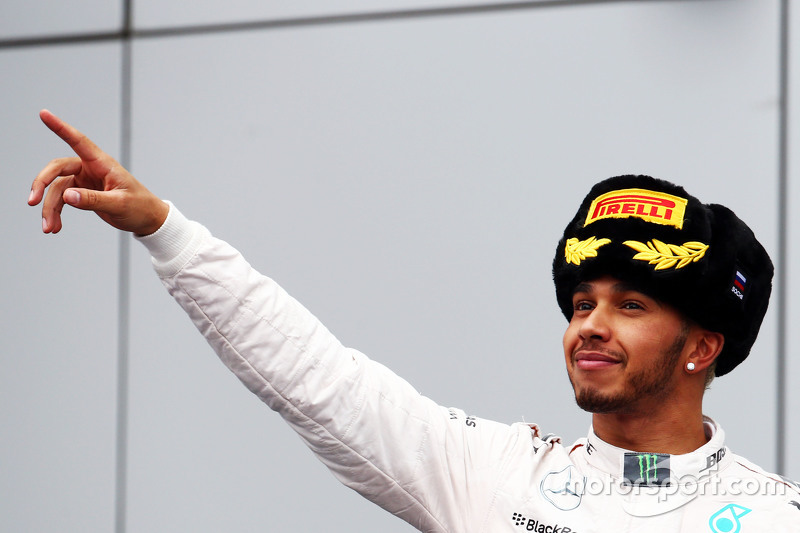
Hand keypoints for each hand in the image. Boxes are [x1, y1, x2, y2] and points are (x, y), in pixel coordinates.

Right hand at [29, 109, 168, 235]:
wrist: (148, 220)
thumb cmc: (140, 207)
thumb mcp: (119, 204)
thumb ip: (93, 200)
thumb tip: (67, 196)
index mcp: (103, 164)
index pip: (79, 141)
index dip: (60, 127)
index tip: (44, 114)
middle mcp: (91, 169)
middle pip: (57, 169)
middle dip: (42, 184)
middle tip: (32, 202)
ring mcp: (85, 180)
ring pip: (57, 189)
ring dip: (50, 208)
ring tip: (48, 228)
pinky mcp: (83, 193)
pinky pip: (63, 200)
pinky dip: (56, 212)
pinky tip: (55, 226)